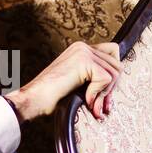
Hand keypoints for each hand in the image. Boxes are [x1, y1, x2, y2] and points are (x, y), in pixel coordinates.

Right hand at [4, 41, 122, 122]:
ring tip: (92, 105)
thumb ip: (94, 78)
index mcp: (81, 49)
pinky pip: (106, 79)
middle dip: (111, 88)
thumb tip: (116, 82)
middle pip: (117, 64)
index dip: (113, 76)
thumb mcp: (78, 83)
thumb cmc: (52, 96)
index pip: (113, 53)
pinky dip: (98, 94)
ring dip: (104, 93)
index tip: (105, 97)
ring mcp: (83, 52)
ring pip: (114, 73)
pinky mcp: (84, 61)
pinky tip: (85, 100)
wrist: (34, 98)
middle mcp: (83, 47)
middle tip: (101, 105)